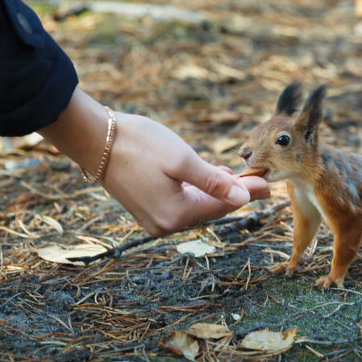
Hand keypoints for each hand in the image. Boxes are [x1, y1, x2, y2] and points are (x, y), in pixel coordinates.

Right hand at [101, 113, 270, 236]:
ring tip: (237, 176)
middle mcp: (163, 224)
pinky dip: (198, 191)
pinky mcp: (145, 207)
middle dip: (235, 192)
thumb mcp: (183, 160)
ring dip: (217, 190)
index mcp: (174, 215)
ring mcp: (152, 218)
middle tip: (259, 180)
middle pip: (211, 208)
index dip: (247, 192)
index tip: (268, 184)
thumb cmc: (139, 144)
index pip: (223, 205)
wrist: (94, 137)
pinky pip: (181, 202)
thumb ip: (214, 182)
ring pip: (197, 205)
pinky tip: (209, 177)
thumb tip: (244, 198)